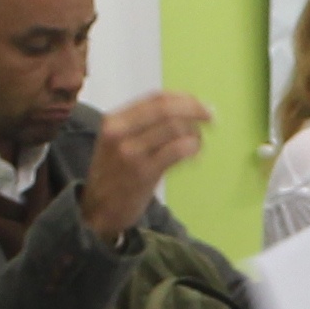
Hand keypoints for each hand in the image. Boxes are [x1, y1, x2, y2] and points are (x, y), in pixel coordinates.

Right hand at [81, 88, 212, 239]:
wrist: (98, 210)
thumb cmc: (114, 175)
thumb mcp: (117, 141)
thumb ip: (142, 124)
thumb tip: (184, 108)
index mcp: (114, 120)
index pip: (155, 98)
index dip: (183, 98)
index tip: (199, 103)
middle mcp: (120, 132)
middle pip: (167, 109)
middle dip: (195, 109)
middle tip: (211, 116)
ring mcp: (131, 152)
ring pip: (174, 128)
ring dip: (195, 132)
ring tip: (199, 142)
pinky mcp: (144, 172)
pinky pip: (177, 150)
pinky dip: (193, 148)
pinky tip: (195, 154)